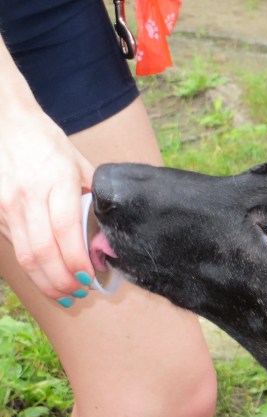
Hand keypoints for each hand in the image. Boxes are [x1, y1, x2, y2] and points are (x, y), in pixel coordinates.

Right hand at [0, 106, 95, 302]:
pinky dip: (32, 267)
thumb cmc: (47, 142)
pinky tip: (45, 277)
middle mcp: (28, 195)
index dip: (77, 261)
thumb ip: (92, 196)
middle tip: (78, 294)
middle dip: (62, 280)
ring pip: (26, 255)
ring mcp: (7, 205)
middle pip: (43, 251)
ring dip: (45, 281)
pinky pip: (16, 246)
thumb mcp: (78, 163)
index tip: (90, 278)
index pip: (65, 231)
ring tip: (64, 294)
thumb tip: (106, 230)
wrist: (5, 122)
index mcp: (55, 181)